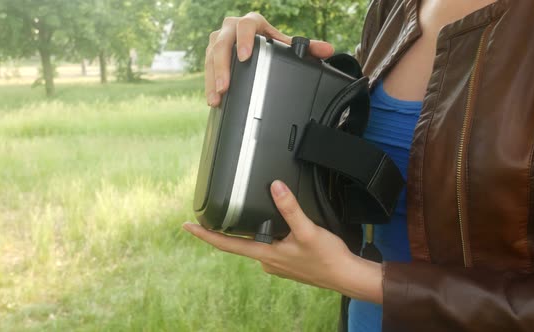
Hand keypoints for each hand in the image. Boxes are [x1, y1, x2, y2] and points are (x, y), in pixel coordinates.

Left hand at [183, 180, 383, 303]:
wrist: (345, 275)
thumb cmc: (327, 258)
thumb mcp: (307, 230)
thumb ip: (289, 208)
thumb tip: (275, 187)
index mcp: (265, 254)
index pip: (226, 245)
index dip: (205, 235)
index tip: (187, 227)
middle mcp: (266, 261)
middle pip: (241, 242)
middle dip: (231, 228)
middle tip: (216, 214)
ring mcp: (276, 263)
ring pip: (258, 243)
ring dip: (253, 231)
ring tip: (251, 214)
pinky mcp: (287, 262)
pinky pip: (271, 246)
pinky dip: (269, 235)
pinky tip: (279, 228)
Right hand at [205, 12, 334, 106]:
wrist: (253, 42)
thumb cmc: (271, 43)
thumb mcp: (286, 45)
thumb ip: (307, 48)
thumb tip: (328, 50)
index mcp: (252, 22)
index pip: (246, 26)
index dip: (245, 40)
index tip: (245, 57)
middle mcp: (232, 27)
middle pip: (222, 43)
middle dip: (222, 66)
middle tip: (226, 86)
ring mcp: (218, 39)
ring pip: (211, 56)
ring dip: (212, 78)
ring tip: (217, 97)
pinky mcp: (210, 53)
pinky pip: (206, 67)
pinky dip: (209, 84)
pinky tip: (213, 99)